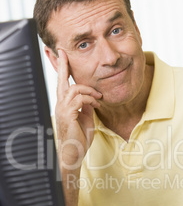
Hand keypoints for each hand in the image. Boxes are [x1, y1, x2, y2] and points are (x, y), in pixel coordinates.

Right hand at [55, 49, 101, 168]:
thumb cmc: (79, 139)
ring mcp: (62, 109)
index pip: (63, 84)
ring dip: (89, 90)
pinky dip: (89, 99)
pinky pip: (79, 99)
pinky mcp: (68, 114)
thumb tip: (92, 99)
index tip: (63, 56)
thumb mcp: (86, 119)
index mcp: (65, 105)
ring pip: (74, 89)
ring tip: (98, 97)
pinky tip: (96, 104)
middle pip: (61, 80)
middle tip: (63, 52)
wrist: (73, 154)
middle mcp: (61, 105)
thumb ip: (87, 107)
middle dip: (63, 65)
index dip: (63, 70)